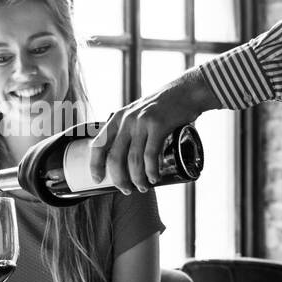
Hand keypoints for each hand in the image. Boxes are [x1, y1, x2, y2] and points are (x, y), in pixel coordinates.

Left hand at [88, 69, 218, 193]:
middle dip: (119, 179)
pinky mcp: (158, 126)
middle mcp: (126, 120)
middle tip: (126, 190)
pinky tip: (154, 178)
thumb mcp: (138, 113)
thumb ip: (129, 130)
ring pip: (133, 160)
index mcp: (117, 118)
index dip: (95, 165)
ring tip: (143, 187)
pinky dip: (151, 171)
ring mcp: (142, 123)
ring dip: (137, 179)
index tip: (98, 179)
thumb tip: (124, 158)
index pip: (98, 144)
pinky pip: (150, 155)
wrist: (186, 92)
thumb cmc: (163, 107)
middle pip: (115, 157)